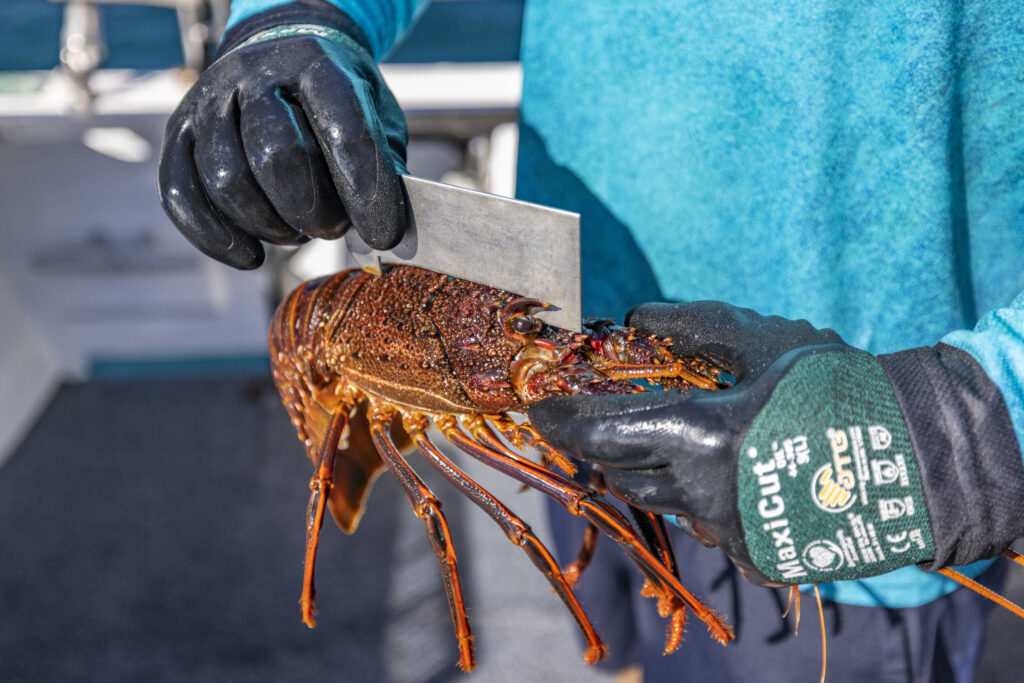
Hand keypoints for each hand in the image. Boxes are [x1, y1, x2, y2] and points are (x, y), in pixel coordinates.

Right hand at [159, 17, 408, 268]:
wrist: (282, 50)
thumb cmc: (338, 102)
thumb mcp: (378, 119)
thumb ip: (386, 171)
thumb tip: (383, 238)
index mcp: (317, 66)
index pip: (345, 133)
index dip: (368, 192)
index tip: (384, 235)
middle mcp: (255, 75)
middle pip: (276, 156)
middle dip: (311, 210)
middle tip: (331, 229)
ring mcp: (209, 101)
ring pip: (226, 180)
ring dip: (267, 225)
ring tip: (295, 235)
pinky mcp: (177, 132)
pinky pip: (180, 195)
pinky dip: (216, 239)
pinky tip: (252, 256)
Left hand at [530, 302, 1022, 585]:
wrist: (915, 457)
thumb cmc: (835, 386)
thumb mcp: (763, 341)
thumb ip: (691, 327)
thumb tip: (633, 317)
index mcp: (699, 436)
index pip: (598, 434)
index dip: (561, 420)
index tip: (539, 409)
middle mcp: (703, 493)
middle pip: (619, 470)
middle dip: (598, 444)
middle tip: (593, 418)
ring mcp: (729, 531)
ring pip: (658, 499)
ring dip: (646, 468)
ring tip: (658, 437)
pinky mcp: (754, 554)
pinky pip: (702, 522)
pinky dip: (695, 494)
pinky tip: (720, 469)